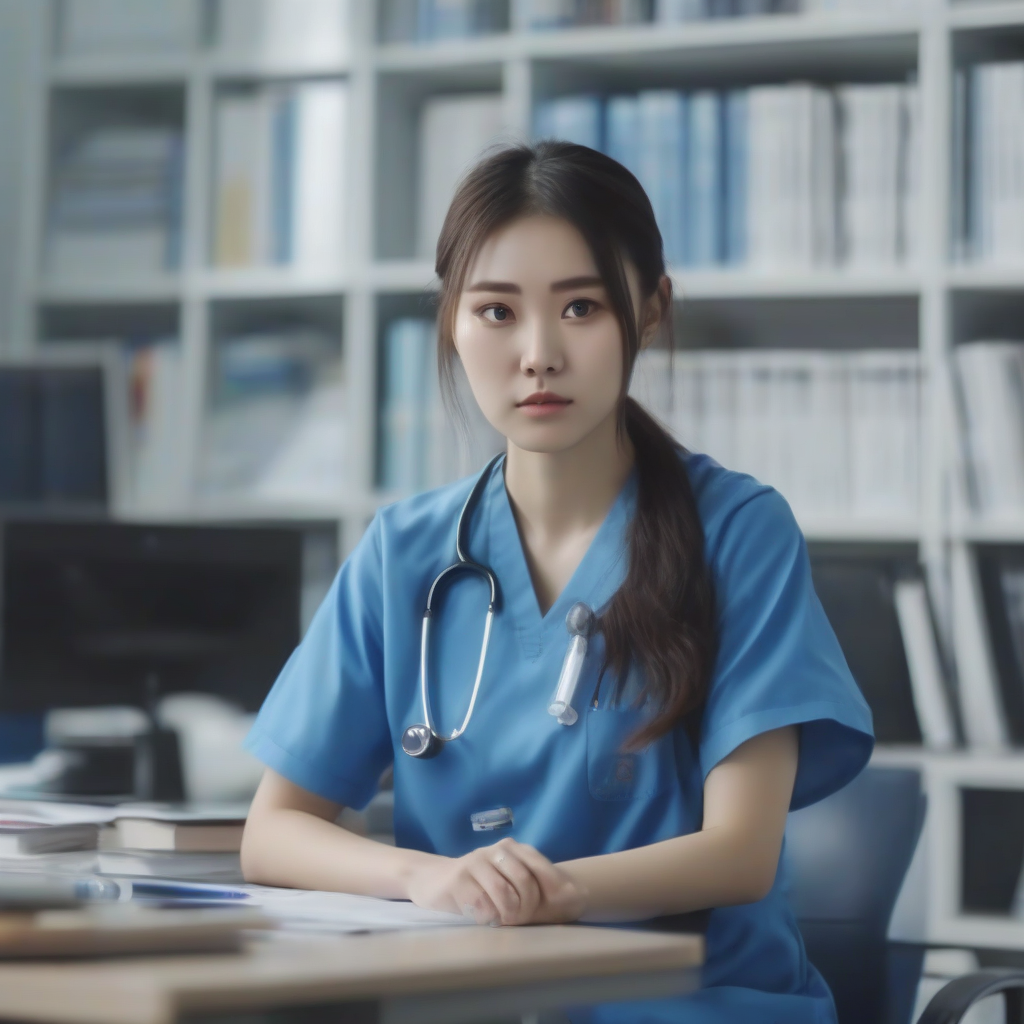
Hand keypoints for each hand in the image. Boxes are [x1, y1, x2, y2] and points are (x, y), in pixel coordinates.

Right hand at [405, 837, 587, 925]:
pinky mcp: (458, 879)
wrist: (434, 881)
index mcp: (513, 848)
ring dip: (508, 915)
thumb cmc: (482, 886)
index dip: (552, 887)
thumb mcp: (510, 881)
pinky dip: (489, 917)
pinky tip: (485, 919)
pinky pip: (482, 904)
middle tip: (521, 920)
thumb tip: (579, 895)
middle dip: (527, 907)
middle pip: (524, 881)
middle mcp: (496, 850)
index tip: (558, 906)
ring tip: (503, 921)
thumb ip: (542, 888)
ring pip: (504, 894)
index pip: (539, 864)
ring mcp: (475, 862)